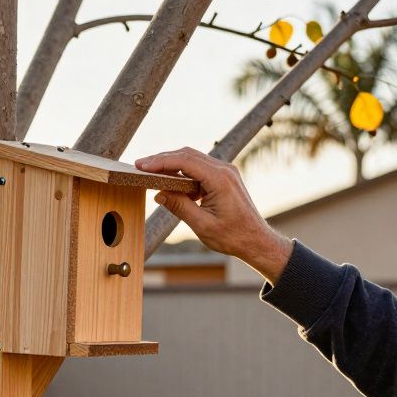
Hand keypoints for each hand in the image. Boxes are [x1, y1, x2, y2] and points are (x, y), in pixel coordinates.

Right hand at [135, 147, 293, 283]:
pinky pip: (200, 168)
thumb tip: (158, 194)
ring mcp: (226, 172)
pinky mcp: (224, 177)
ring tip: (151, 172)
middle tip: (141, 165)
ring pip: (193, 159)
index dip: (161, 161)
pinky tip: (170, 180)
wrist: (256, 240)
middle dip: (163, 159)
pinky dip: (183, 171)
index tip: (142, 165)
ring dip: (172, 163)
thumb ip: (179, 206)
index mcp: (220, 179)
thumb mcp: (201, 225)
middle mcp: (225, 170)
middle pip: (187, 155)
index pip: (184, 161)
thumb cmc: (233, 236)